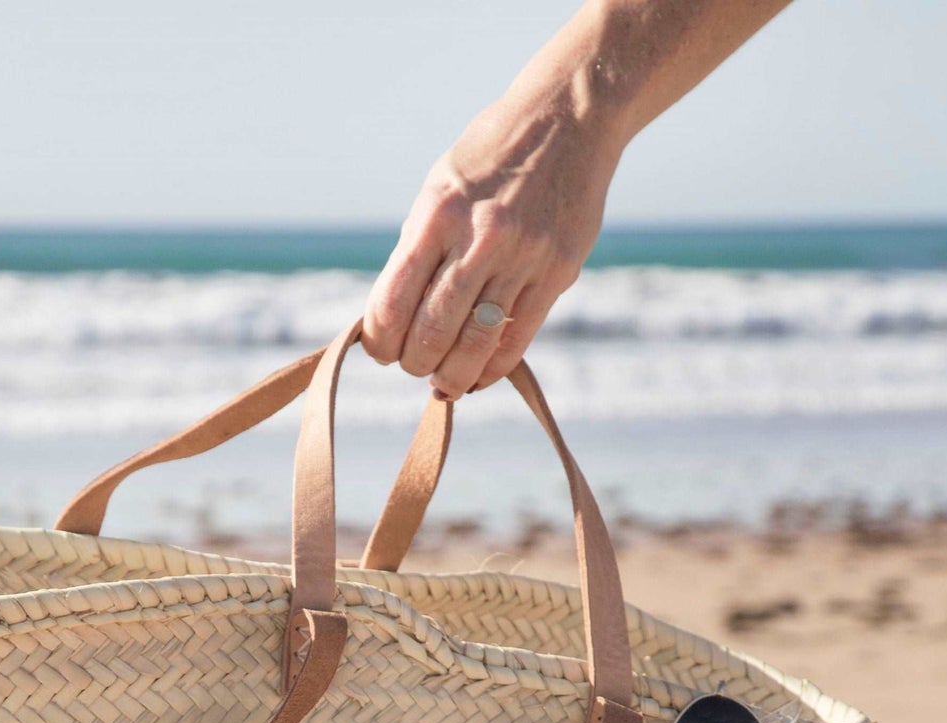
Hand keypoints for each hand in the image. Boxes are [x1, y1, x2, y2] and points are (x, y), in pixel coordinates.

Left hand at [362, 90, 619, 400]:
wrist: (567, 117)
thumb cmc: (491, 157)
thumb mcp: (441, 188)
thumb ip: (420, 248)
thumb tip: (394, 316)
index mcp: (438, 213)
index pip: (393, 301)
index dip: (380, 341)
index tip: (382, 350)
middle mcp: (479, 236)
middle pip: (431, 333)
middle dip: (414, 363)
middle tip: (413, 365)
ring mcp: (522, 256)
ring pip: (475, 346)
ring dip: (451, 377)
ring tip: (443, 381)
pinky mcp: (557, 272)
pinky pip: (516, 340)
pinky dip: (491, 369)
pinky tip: (478, 374)